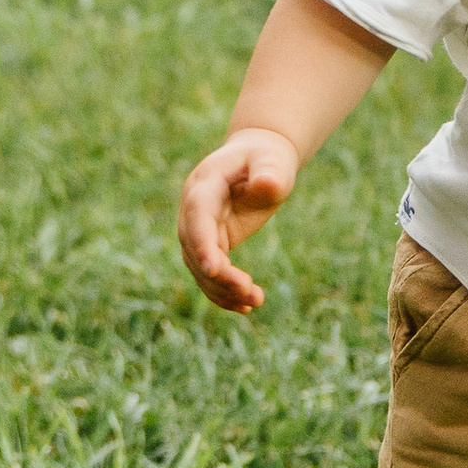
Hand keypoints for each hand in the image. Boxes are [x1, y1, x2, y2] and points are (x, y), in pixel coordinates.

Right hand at [176, 125, 302, 312]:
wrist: (259, 161)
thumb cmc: (267, 160)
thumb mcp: (273, 163)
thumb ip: (270, 173)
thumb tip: (268, 184)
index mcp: (205, 183)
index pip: (198, 215)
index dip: (202, 242)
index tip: (214, 269)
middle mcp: (194, 208)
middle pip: (195, 247)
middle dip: (218, 274)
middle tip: (250, 292)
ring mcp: (198, 228)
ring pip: (199, 266)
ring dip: (223, 289)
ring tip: (255, 302)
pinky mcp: (209, 243)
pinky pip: (209, 273)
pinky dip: (224, 292)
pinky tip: (246, 307)